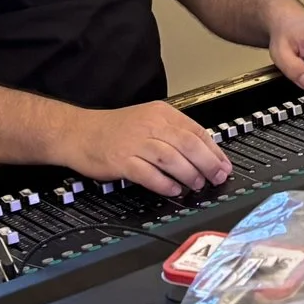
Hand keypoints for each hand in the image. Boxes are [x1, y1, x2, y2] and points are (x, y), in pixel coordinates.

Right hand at [57, 101, 231, 197]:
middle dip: (208, 164)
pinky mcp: (121, 161)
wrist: (78, 132)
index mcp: (161, 113)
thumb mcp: (148, 121)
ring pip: (172, 158)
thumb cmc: (115, 130)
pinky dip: (165, 183)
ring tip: (197, 185)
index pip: (196, 131)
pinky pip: (149, 174)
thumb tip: (204, 154)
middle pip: (188, 144)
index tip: (224, 165)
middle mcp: (150, 125)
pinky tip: (174, 190)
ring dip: (189, 174)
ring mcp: (135, 143)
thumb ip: (174, 134)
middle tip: (217, 177)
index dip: (214, 151)